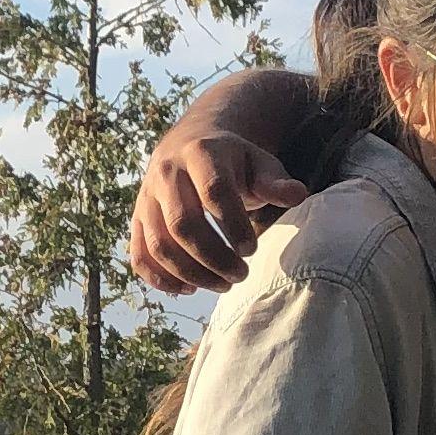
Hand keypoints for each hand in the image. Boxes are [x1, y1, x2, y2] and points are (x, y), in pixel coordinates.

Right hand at [130, 125, 303, 293]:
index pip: (214, 192)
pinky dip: (160, 278)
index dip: (234, 226)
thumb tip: (298, 194)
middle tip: (240, 275)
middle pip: (182, 224)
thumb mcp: (258, 164)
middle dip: (213, 258)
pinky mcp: (137, 219)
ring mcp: (146, 198)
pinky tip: (189, 288)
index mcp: (200, 153)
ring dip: (191, 273)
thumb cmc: (233, 163)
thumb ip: (275, 182)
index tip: (252, 250)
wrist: (189, 146)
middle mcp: (167, 173)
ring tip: (222, 284)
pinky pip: (139, 255)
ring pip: (159, 244)